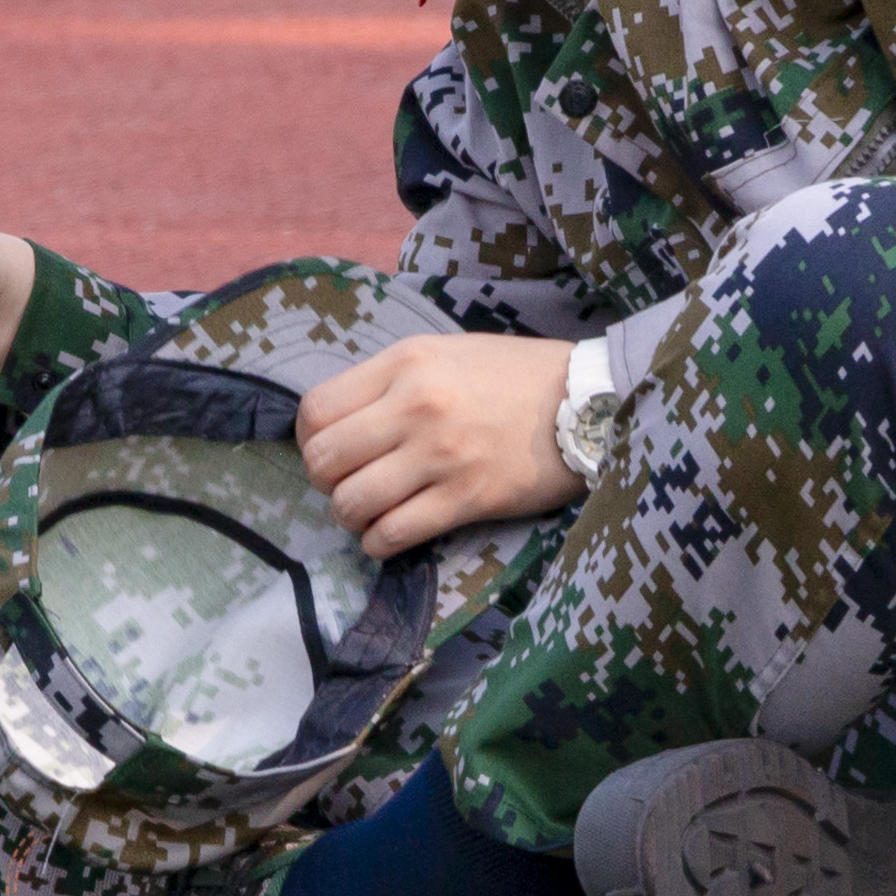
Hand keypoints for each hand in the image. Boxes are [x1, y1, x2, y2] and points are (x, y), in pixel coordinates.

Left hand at [293, 334, 577, 557]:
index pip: (315, 410)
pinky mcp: (467, 499)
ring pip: (351, 504)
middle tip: (349, 483)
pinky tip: (391, 534)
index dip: (309, 439)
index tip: (330, 450)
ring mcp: (441, 456)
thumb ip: (389, 380)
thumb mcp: (444, 352)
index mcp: (405, 364)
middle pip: (323, 461)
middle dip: (325, 481)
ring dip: (351, 516)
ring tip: (371, 512)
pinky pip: (392, 535)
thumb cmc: (513, 375)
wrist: (587, 402)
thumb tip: (338, 421)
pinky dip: (379, 543)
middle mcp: (415, 407)